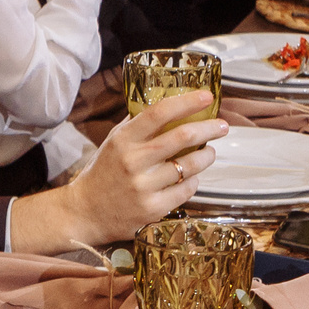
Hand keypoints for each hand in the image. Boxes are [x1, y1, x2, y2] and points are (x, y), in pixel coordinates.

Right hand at [16, 90, 224, 248]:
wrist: (86, 212)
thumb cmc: (103, 172)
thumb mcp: (113, 142)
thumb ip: (136, 124)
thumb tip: (166, 105)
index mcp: (123, 140)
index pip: (158, 113)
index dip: (186, 102)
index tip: (206, 96)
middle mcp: (134, 161)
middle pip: (182, 137)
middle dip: (208, 128)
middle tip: (221, 126)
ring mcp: (144, 186)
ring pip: (189, 166)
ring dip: (206, 156)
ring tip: (209, 152)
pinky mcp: (153, 208)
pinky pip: (186, 190)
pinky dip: (194, 181)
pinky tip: (192, 176)